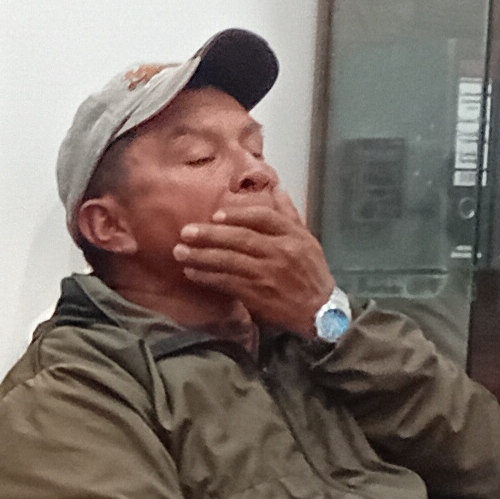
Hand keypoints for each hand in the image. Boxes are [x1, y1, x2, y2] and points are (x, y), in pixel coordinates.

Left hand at [172, 190, 340, 337]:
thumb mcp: (306, 239)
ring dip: (202, 256)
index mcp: (293, 235)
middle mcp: (280, 252)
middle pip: (240, 238)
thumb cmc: (310, 271)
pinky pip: (227, 282)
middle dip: (210, 234)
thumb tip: (276, 187)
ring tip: (180, 251)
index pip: (263, 217)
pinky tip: (192, 272)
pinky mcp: (258, 294)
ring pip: (230, 261)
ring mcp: (268, 274)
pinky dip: (208, 277)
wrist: (319, 311)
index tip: (215, 215)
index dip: (237, 215)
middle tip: (186, 231)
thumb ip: (288, 214)